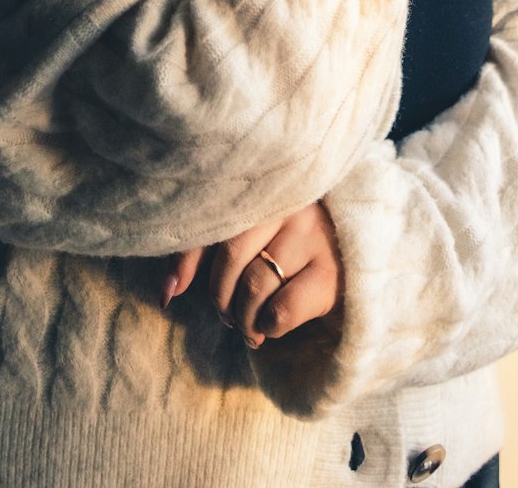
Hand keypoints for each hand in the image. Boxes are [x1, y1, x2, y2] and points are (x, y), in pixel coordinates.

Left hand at [160, 201, 343, 349]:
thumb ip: (201, 253)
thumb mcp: (247, 239)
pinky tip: (272, 324)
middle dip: (221, 298)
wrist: (351, 255)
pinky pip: (282, 309)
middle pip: (232, 256)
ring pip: (255, 286)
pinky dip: (268, 325)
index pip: (214, 223)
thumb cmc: (287, 246)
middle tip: (227, 315)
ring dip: (244, 319)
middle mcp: (290, 205)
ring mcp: (313, 236)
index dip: (185, 262)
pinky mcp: (331, 273)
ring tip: (248, 326)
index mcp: (263, 191)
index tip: (172, 292)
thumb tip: (166, 295)